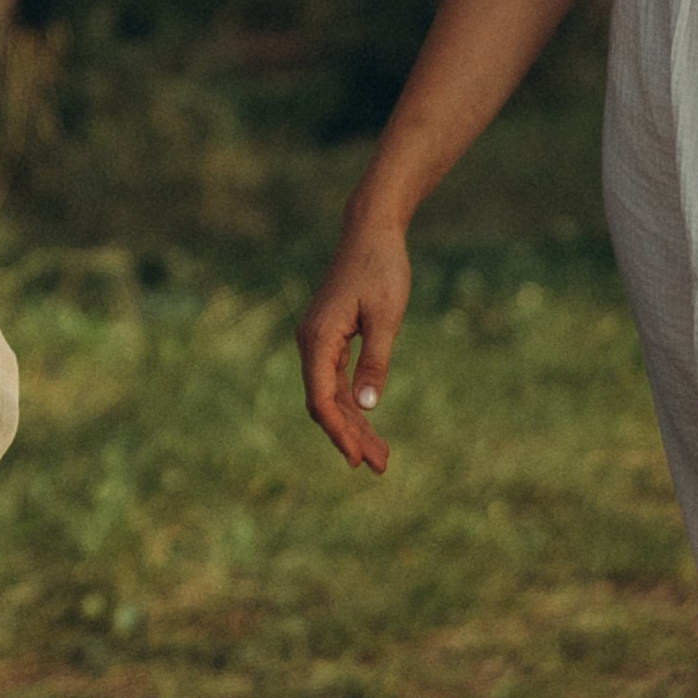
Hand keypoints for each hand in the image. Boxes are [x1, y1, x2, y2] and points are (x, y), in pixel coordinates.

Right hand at [296, 216, 412, 473]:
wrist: (371, 232)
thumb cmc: (381, 269)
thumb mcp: (386, 317)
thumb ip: (375, 361)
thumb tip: (365, 407)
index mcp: (318, 339)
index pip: (321, 398)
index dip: (338, 432)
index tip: (358, 458)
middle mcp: (310, 343)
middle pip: (325, 404)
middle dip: (351, 437)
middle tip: (380, 466)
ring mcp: (318, 343)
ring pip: (331, 396)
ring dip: (354, 426)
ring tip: (381, 456)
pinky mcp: (330, 340)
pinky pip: (336, 382)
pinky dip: (352, 405)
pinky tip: (368, 425)